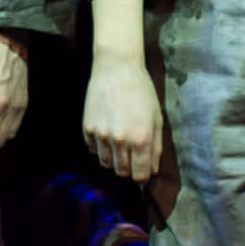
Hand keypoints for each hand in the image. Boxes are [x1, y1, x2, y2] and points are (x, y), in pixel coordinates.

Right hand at [83, 52, 165, 183]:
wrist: (117, 69)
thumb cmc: (141, 91)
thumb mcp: (157, 118)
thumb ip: (156, 148)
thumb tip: (152, 170)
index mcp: (141, 139)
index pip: (140, 175)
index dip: (143, 176)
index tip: (143, 170)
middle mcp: (120, 141)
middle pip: (122, 172)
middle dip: (129, 168)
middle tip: (133, 154)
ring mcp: (101, 136)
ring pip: (106, 164)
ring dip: (114, 159)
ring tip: (120, 143)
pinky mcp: (87, 129)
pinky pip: (94, 150)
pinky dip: (101, 148)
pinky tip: (108, 133)